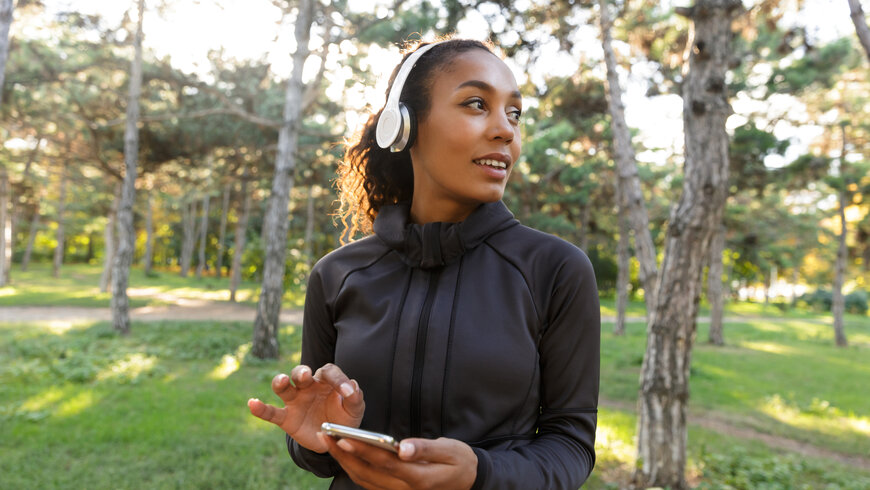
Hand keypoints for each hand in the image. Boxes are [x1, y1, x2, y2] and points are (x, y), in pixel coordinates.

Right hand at [247, 363, 364, 452]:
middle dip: (301, 372)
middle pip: (300, 372)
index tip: (347, 392)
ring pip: (283, 387)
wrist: (333, 439)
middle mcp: (308, 387)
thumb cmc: (344, 418)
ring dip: (280, 382)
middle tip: (305, 376)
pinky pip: (271, 412)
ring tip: (281, 381)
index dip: (338, 379)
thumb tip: (352, 386)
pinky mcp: (286, 418)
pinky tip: (252, 403)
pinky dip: (260, 408)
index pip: (329, 372)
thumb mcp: (355, 409)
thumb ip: (355, 398)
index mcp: (326, 381)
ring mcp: (295, 401)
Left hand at [319, 433, 477, 489]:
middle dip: (344, 454)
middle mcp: (404, 489)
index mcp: (418, 477)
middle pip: (367, 473)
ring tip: (329, 441)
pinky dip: (353, 469)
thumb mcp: (450, 451)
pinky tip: (343, 454)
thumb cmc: (459, 461)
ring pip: (364, 479)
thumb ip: (426, 449)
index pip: (384, 463)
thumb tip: (403, 448)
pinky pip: (369, 482)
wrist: (469, 481)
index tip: (343, 438)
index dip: (362, 450)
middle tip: (325, 435)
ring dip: (344, 462)